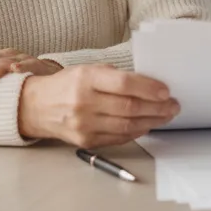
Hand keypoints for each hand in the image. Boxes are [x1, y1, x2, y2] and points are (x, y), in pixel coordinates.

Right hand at [17, 64, 179, 146]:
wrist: (37, 107)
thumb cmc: (68, 85)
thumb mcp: (88, 70)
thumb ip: (116, 76)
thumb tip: (150, 86)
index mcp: (86, 78)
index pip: (124, 84)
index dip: (149, 88)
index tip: (166, 91)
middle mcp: (83, 102)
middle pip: (129, 107)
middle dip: (157, 107)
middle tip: (173, 106)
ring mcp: (84, 124)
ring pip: (126, 125)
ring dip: (151, 121)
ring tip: (166, 116)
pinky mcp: (86, 141)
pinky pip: (118, 138)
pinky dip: (136, 132)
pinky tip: (147, 125)